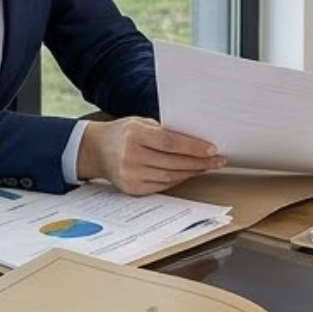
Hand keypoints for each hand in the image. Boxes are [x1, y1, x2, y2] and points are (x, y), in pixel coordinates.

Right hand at [77, 117, 224, 194]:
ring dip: (192, 172)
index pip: (170, 142)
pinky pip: (162, 186)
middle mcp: (130, 156)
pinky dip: (178, 180)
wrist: (95, 150)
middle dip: (199, 162)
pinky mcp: (131, 188)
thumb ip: (164, 130)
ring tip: (206, 166)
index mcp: (134, 134)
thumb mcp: (140, 123)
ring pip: (170, 176)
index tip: (212, 149)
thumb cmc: (122, 132)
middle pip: (173, 162)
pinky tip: (189, 173)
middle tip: (217, 160)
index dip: (193, 147)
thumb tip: (197, 140)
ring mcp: (130, 174)